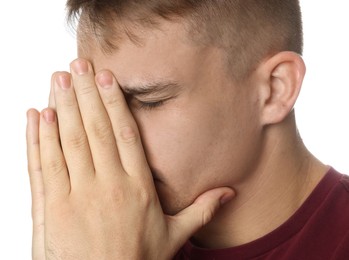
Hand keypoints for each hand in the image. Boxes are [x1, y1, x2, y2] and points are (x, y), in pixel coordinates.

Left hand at [26, 58, 233, 258]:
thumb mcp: (174, 236)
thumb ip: (201, 210)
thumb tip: (230, 193)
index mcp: (138, 188)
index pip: (124, 135)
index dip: (113, 103)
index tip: (106, 78)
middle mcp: (108, 186)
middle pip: (95, 130)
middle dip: (85, 93)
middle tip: (78, 65)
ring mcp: (76, 196)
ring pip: (68, 141)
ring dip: (61, 107)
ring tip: (58, 79)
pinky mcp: (51, 209)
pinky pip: (44, 166)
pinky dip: (38, 138)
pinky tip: (37, 115)